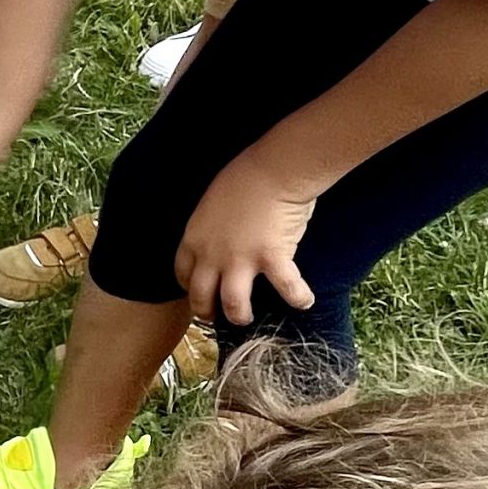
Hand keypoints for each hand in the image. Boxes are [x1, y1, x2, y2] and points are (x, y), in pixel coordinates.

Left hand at [175, 150, 317, 324]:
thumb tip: (219, 239)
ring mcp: (241, 260)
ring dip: (240, 315)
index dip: (190, 288)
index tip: (198, 293)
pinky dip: (299, 297)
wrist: (272, 170)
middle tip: (218, 316)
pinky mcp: (272, 258)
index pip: (182, 274)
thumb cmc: (244, 178)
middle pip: (201, 296)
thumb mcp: (212, 205)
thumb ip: (211, 229)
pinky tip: (305, 301)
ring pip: (234, 304)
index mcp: (194, 239)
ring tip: (247, 319)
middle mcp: (212, 255)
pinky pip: (286, 288)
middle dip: (207, 312)